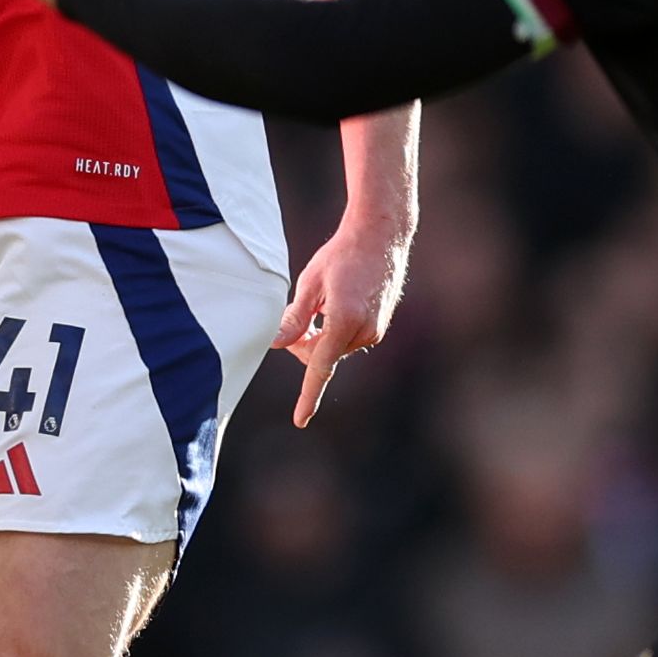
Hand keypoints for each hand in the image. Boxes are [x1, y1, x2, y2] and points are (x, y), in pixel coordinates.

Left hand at [275, 215, 408, 426]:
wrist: (381, 236)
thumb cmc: (341, 254)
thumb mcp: (310, 284)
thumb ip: (294, 319)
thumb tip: (276, 344)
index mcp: (344, 321)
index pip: (320, 368)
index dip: (307, 396)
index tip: (300, 420)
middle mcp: (364, 331)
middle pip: (321, 356)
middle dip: (303, 344)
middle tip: (297, 314)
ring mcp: (374, 331)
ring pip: (333, 348)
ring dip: (319, 334)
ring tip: (323, 300)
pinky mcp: (378, 327)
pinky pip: (347, 339)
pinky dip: (334, 329)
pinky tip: (336, 302)